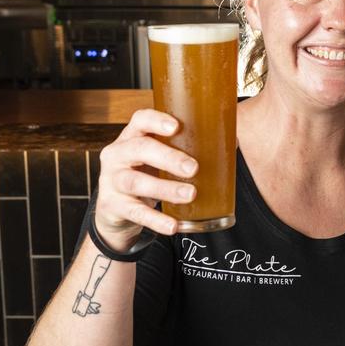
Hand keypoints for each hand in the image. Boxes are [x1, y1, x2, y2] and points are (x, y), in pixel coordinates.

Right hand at [94, 109, 194, 252]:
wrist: (115, 206)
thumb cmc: (146, 172)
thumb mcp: (158, 157)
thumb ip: (184, 148)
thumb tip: (233, 144)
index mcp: (132, 136)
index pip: (140, 120)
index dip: (156, 120)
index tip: (177, 126)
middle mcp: (118, 154)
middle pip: (140, 149)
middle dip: (168, 157)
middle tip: (194, 168)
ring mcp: (111, 180)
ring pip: (136, 182)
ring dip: (165, 189)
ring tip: (190, 194)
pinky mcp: (112, 205)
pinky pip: (135, 213)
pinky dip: (156, 220)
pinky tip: (173, 226)